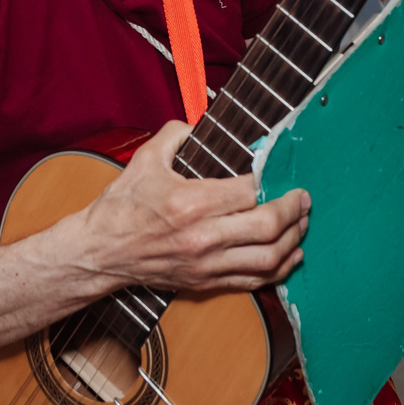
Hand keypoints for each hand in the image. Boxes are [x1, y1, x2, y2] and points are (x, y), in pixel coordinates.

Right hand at [76, 121, 308, 293]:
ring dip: (294, 240)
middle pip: (269, 227)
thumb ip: (177, 133)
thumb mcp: (146, 158)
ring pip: (268, 259)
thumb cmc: (120, 206)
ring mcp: (207, 264)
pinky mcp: (205, 282)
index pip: (251, 191)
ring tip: (302, 224)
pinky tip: (289, 255)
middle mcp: (204, 237)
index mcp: (192, 202)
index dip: (274, 181)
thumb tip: (202, 122)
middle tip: (304, 199)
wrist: (98, 253)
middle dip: (295, 211)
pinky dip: (279, 269)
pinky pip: (254, 281)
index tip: (282, 172)